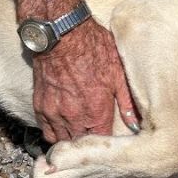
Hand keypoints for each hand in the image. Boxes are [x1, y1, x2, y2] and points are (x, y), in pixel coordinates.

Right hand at [32, 18, 139, 141]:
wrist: (61, 34)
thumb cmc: (93, 49)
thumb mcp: (118, 73)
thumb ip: (127, 102)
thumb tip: (136, 123)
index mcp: (96, 112)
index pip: (101, 141)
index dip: (106, 141)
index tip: (109, 136)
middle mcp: (73, 117)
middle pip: (80, 144)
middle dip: (87, 141)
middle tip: (93, 135)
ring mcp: (54, 113)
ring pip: (61, 140)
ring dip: (70, 138)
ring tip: (77, 132)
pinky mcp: (40, 105)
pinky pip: (46, 129)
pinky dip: (54, 131)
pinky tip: (62, 124)